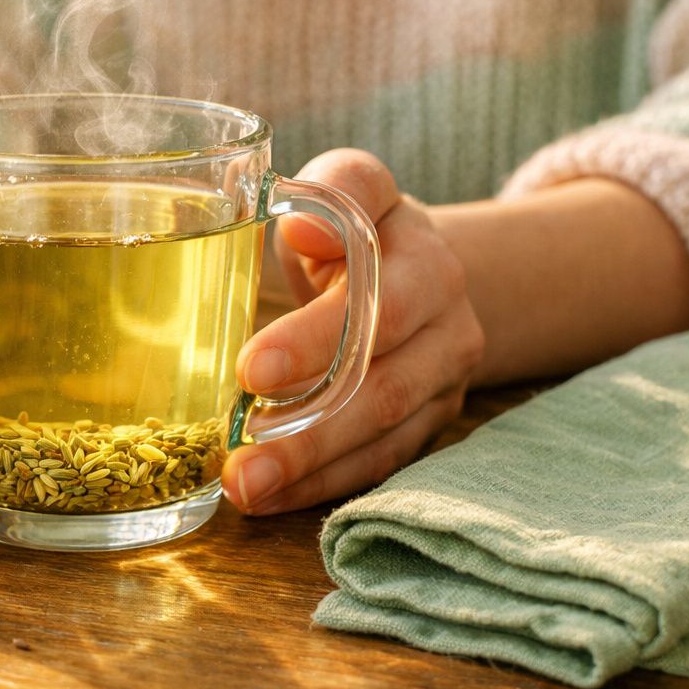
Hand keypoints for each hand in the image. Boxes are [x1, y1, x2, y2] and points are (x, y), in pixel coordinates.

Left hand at [222, 149, 485, 513]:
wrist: (420, 268)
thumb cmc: (359, 226)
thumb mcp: (350, 188)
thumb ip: (336, 190)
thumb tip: (301, 228)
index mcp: (425, 258)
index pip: (379, 301)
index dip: (317, 337)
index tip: (250, 368)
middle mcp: (448, 323)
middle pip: (382, 383)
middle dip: (309, 426)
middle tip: (239, 454)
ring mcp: (445, 380)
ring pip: (383, 433)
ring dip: (310, 467)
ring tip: (244, 487)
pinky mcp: (430, 423)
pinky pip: (380, 464)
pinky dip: (322, 485)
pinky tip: (268, 499)